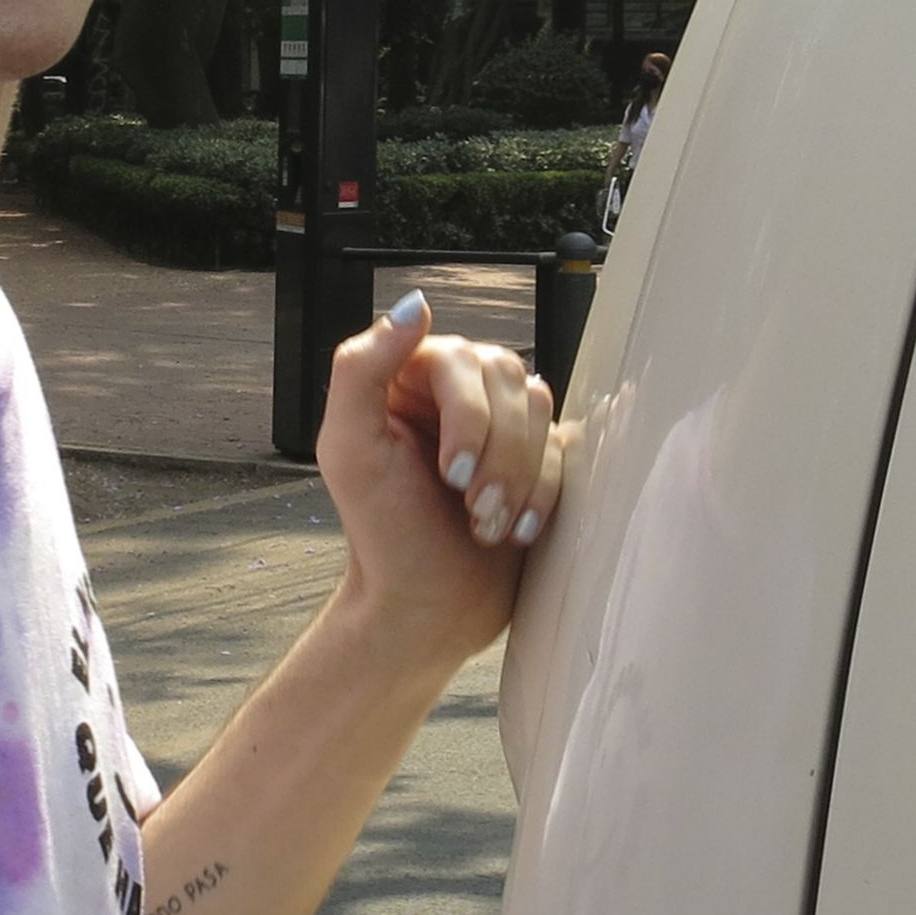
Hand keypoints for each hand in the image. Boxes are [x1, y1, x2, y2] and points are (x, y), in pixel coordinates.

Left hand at [312, 291, 560, 685]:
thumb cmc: (382, 534)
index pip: (462, 359)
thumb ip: (361, 369)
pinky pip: (566, 451)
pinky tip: (514, 529)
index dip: (468, 418)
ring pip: (542, 413)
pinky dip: (544, 495)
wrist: (425, 609)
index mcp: (410, 375)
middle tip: (472, 509)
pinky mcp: (538, 457)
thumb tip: (413, 305)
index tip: (452, 476)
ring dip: (519, 479)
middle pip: (510, 380)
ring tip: (487, 525)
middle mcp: (460, 388)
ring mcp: (504, 422)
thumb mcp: (349, 449)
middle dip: (497, 455)